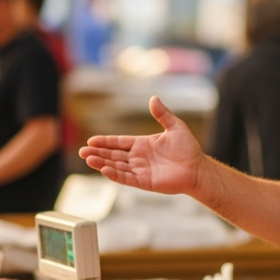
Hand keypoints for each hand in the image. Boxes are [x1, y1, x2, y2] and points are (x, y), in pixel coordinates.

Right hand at [78, 96, 203, 194]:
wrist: (197, 168)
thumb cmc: (188, 149)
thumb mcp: (175, 127)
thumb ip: (163, 114)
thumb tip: (154, 98)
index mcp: (142, 144)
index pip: (118, 142)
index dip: (105, 142)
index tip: (91, 141)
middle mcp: (138, 158)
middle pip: (113, 155)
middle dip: (97, 153)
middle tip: (82, 152)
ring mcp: (140, 170)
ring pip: (116, 166)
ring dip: (102, 163)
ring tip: (88, 159)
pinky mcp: (144, 182)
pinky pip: (126, 178)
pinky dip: (115, 175)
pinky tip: (104, 170)